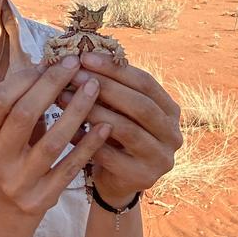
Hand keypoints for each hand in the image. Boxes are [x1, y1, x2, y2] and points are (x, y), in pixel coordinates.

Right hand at [0, 58, 109, 217]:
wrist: (9, 206)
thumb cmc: (14, 153)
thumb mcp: (6, 130)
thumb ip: (22, 101)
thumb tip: (52, 62)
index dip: (24, 78)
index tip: (50, 62)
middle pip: (23, 115)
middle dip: (51, 86)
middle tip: (74, 65)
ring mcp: (18, 181)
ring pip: (52, 142)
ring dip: (76, 110)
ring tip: (93, 87)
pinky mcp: (41, 198)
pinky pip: (71, 167)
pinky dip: (88, 144)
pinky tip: (104, 124)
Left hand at [57, 52, 181, 204]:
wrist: (116, 180)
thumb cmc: (115, 136)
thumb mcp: (119, 109)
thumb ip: (110, 87)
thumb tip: (79, 56)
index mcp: (170, 110)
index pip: (145, 82)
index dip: (115, 69)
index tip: (85, 57)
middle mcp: (173, 134)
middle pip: (140, 104)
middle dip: (105, 87)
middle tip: (74, 76)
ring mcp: (161, 158)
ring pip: (126, 129)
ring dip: (93, 111)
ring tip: (64, 98)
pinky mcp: (143, 177)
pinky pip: (111, 156)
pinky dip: (87, 140)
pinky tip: (66, 129)